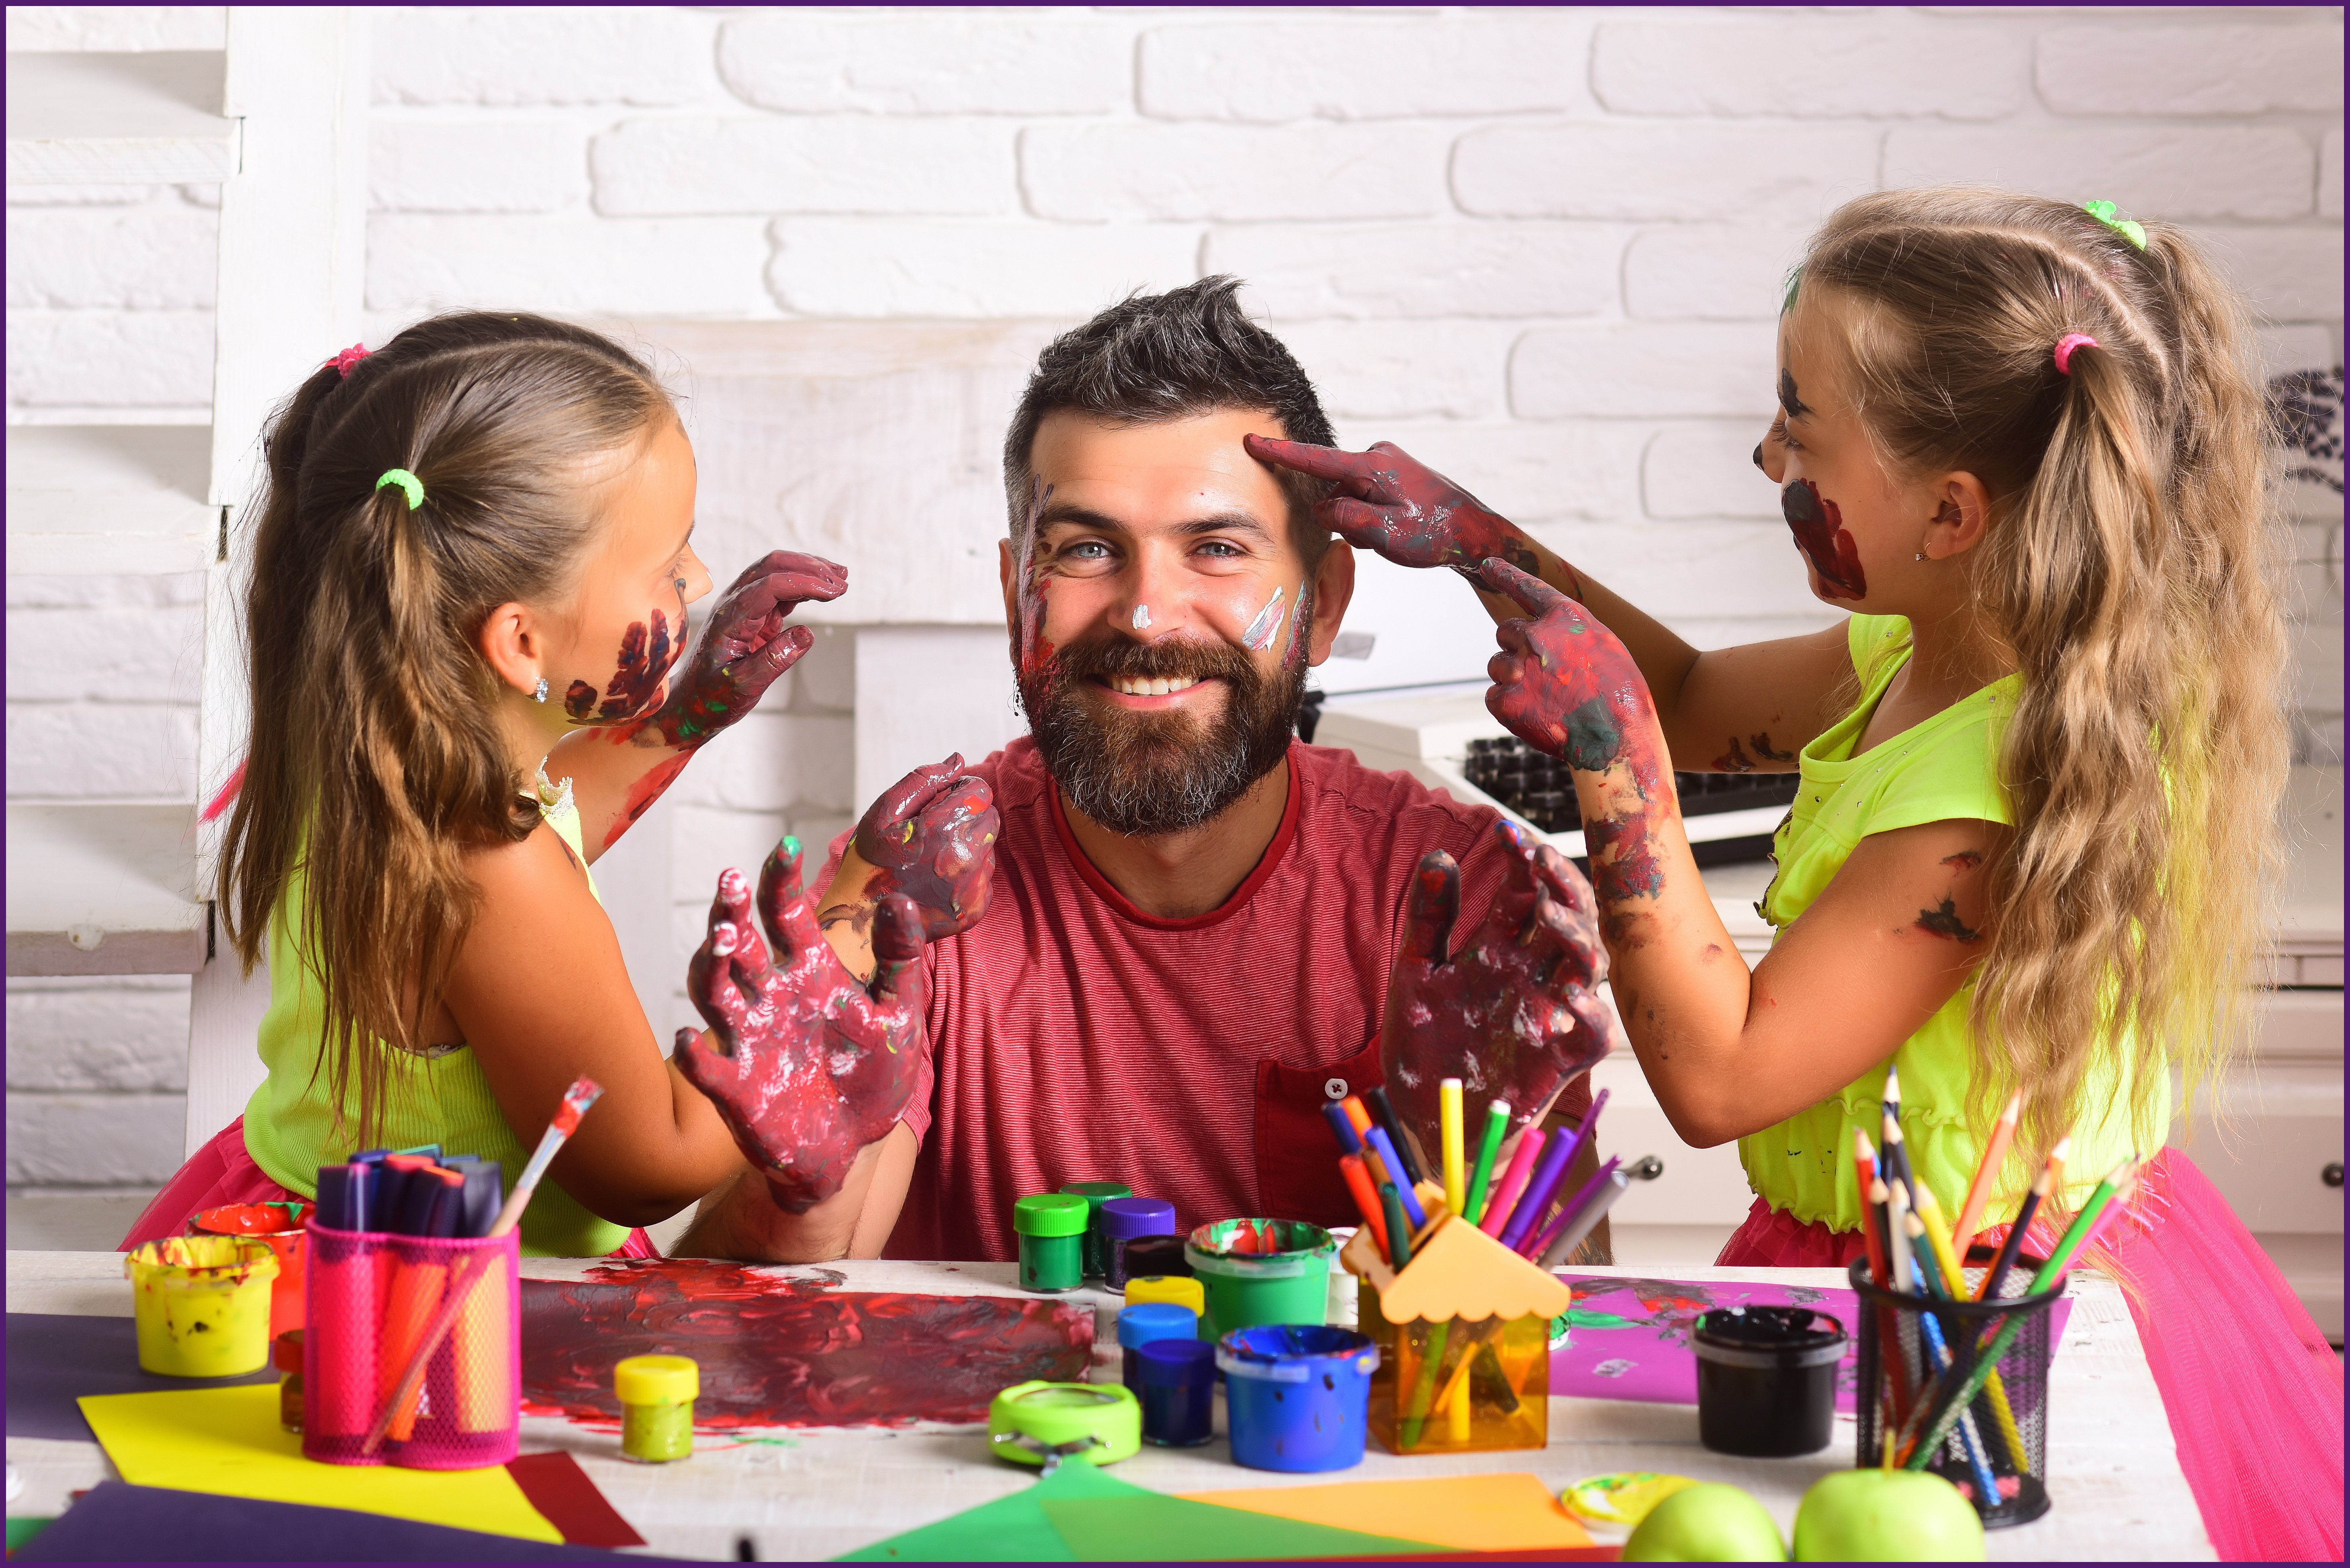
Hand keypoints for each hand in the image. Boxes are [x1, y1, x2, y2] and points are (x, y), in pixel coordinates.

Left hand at [644, 551, 847, 747]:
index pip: (770, 586)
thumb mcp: (744, 685)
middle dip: (810, 568)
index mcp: (730, 618)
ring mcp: (743, 605)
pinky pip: (778, 589)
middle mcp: (734, 603)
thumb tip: (808, 634)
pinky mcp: (753, 614)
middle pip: (773, 567)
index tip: (835, 591)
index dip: (805, 583)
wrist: (692, 703)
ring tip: (840, 579)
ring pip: (776, 571)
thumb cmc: (713, 696)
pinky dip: (803, 585)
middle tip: (842, 581)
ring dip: (809, 570)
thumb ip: (775, 659)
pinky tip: (823, 590)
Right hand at [675, 836, 926, 1211]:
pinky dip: (693, 1054)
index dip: (780, 880)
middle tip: (730, 884)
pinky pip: (707, 1067)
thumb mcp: (901, 1013)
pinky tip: (688, 1037)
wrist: (853, 1142)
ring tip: (721, 942)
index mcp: (808, 971)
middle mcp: (770, 996)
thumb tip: (900, 899)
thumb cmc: (873, 1072)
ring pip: (713, 992)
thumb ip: (901, 960)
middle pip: (739, 945)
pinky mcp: (735, 1087)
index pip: (785, 913)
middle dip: (730, 914)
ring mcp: (747, 1039)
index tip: (787, 847)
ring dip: (710, 966)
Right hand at [851, 755, 999, 941]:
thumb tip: (957, 760)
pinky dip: (969, 873)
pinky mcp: (977, 908)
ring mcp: (973, 887)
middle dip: (968, 815)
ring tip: (934, 856)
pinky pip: (986, 876)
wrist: (863, 919)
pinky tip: (939, 878)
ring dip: (969, 843)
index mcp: (942, 829)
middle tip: (936, 828)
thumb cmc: (870, 860)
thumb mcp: (884, 812)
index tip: (944, 799)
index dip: (962, 789)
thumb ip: (923, 780)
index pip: (980, 791)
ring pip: (989, 846)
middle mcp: (965, 859)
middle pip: (989, 816)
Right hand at [1244, 435, 1539, 574]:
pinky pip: (1362, 496)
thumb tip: (1321, 508)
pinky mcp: (1392, 475)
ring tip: (1392, 535)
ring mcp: (1385, 464)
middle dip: (1343, 515)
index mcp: (1372, 466)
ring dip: (1358, 519)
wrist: (1475, 533)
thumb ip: (1345, 518)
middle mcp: (1377, 457)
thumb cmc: (1435, 534)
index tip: (1251, 441)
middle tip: (1377, 536)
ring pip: (1348, 496)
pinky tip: (1392, 529)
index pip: (1315, 459)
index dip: (1280, 453)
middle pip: (1333, 487)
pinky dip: (1368, 516)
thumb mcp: (1384, 534)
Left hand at [1379, 821, 1624, 1152]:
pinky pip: (1594, 1036)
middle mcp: (1531, 976)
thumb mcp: (1415, 972)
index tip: (1508, 832)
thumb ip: (1429, 917)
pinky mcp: (1558, 1060)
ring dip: (1576, 936)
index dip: (1525, 860)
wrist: (1423, 1113)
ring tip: (1548, 913)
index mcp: (1500, 949)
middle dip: (1561, 884)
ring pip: (1588, 966)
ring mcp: (1549, 1015)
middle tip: (1540, 858)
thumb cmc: (1425, 1045)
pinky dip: (1593, 1015)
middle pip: (1568, 919)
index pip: (1526, 892)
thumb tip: (1438, 855)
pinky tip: (1571, 994)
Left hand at [1478, 557, 1673, 911]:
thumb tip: (1535, 639)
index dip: (1505, 574)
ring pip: (1497, 664)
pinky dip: (1509, 706)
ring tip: (1545, 698)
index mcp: (1563, 616)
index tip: (1487, 565)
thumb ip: (1567, 634)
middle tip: (1543, 674)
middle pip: (1505, 632)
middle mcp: (1535, 635)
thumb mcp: (1602, 647)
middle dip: (1517, 649)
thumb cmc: (1617, 695)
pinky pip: (1494, 696)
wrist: (1615, 738)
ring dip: (1512, 678)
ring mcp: (1517, 667)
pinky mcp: (1505, 700)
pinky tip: (1536, 715)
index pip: (1526, 586)